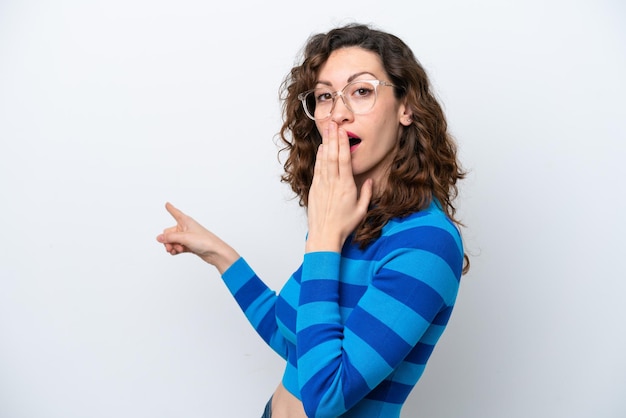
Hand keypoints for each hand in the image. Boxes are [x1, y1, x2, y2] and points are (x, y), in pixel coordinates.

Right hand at [156, 202, 238, 273]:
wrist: (215, 252)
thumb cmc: (205, 241)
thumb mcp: (184, 238)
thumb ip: (170, 238)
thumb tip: (159, 238)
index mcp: (186, 221)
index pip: (175, 212)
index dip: (171, 209)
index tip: (167, 204)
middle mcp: (186, 228)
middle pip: (169, 233)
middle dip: (167, 240)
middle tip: (169, 247)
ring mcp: (187, 237)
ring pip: (172, 241)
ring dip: (172, 246)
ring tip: (176, 250)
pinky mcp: (189, 245)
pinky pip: (177, 246)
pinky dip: (175, 250)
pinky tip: (176, 252)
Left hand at [306, 122, 372, 252]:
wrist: (324, 235)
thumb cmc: (344, 225)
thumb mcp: (361, 210)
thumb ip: (366, 194)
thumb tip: (370, 181)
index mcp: (346, 187)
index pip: (344, 160)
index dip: (343, 144)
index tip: (343, 132)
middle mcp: (333, 183)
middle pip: (333, 156)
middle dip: (333, 138)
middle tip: (334, 123)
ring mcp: (322, 185)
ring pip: (324, 160)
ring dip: (326, 144)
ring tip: (327, 130)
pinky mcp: (315, 189)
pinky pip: (318, 169)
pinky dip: (319, 157)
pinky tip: (321, 148)